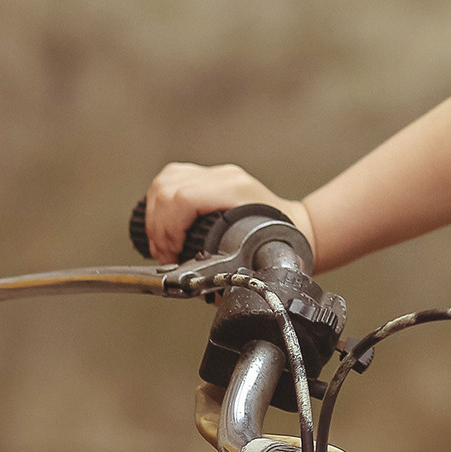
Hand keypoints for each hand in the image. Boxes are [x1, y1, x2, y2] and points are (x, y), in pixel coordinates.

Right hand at [143, 162, 314, 264]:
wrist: (294, 225)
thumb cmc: (278, 239)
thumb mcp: (248, 251)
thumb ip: (218, 263)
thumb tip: (187, 278)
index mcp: (235, 191)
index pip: (183, 198)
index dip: (167, 228)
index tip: (169, 252)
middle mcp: (224, 177)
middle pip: (168, 188)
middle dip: (158, 226)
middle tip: (164, 252)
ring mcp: (216, 174)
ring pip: (166, 181)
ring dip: (156, 215)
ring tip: (163, 241)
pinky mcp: (208, 176)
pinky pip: (172, 179)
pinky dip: (160, 203)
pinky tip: (164, 222)